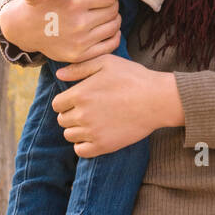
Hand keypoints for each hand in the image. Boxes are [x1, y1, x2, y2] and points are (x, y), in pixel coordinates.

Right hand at [0, 0, 121, 61]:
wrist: (23, 27)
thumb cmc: (44, 0)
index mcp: (74, 1)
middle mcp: (78, 22)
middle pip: (113, 11)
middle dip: (113, 4)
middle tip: (107, 3)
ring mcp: (79, 41)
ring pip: (113, 27)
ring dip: (115, 19)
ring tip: (107, 14)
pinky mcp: (79, 55)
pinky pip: (109, 45)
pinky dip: (114, 36)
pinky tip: (109, 29)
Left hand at [51, 54, 184, 156]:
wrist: (157, 100)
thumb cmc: (133, 78)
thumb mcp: (107, 63)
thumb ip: (80, 68)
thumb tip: (59, 75)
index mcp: (80, 94)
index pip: (57, 104)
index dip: (66, 101)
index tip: (78, 100)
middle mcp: (82, 114)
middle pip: (62, 120)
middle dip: (70, 114)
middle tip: (87, 110)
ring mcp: (92, 132)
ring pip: (69, 135)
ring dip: (76, 129)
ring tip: (91, 122)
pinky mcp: (104, 145)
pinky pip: (81, 151)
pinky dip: (83, 145)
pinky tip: (93, 136)